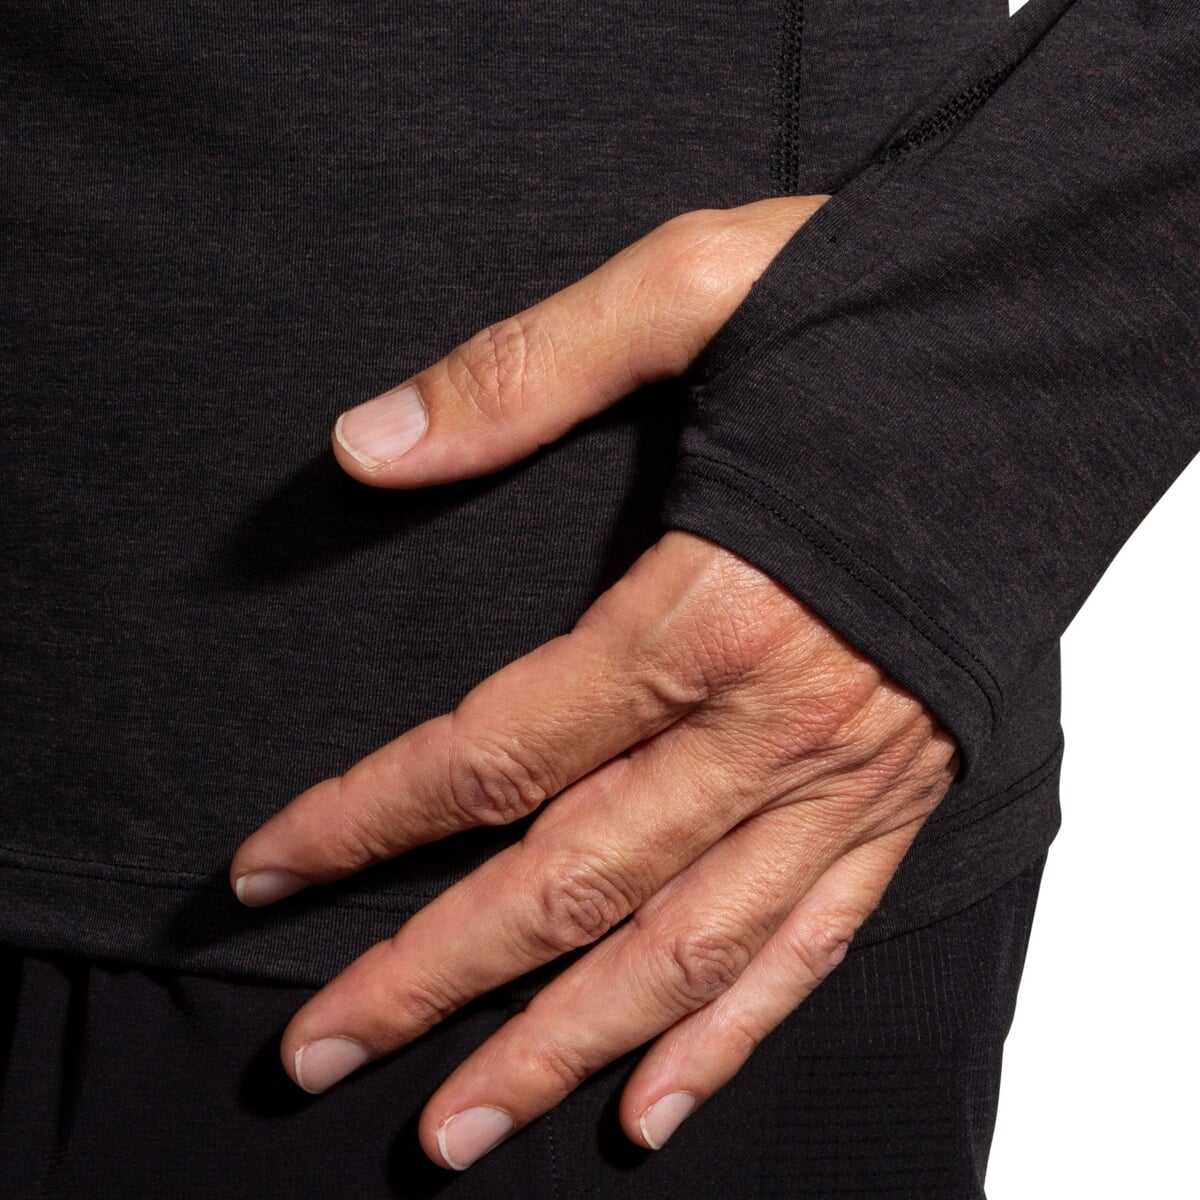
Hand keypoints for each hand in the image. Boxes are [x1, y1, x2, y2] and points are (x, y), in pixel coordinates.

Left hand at [230, 196, 958, 1170]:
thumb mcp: (696, 289)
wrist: (1045, 357)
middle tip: (313, 1052)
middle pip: (569, 881)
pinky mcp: (902, 799)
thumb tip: (367, 442)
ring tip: (453, 1129)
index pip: (498, 747)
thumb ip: (526, 373)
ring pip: (683, 951)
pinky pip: (811, 944)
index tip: (269, 871)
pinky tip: (652, 1106)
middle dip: (430, 977)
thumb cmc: (879, 320)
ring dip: (560, 1047)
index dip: (366, 817)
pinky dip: (730, 1035)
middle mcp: (779, 723)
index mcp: (713, 605)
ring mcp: (849, 780)